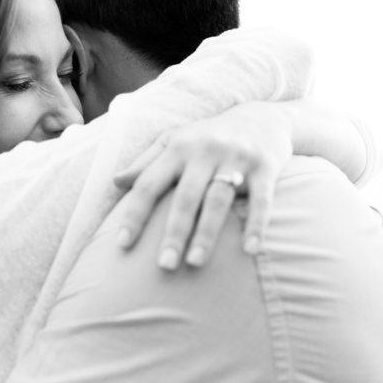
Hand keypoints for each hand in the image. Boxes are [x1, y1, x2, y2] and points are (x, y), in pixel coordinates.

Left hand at [112, 101, 291, 268]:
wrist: (263, 117)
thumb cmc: (209, 137)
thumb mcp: (176, 140)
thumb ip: (146, 162)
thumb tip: (115, 182)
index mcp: (178, 148)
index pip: (149, 183)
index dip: (134, 214)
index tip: (122, 244)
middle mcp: (205, 151)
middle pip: (185, 197)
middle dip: (174, 232)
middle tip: (164, 266)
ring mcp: (236, 158)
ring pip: (218, 200)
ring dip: (207, 233)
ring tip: (195, 263)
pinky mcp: (266, 167)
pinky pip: (261, 200)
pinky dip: (256, 225)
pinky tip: (249, 250)